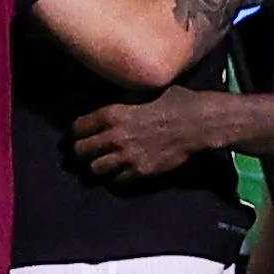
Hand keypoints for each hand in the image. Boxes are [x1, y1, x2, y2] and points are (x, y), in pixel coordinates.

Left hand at [74, 90, 229, 178]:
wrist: (197, 123)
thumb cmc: (173, 101)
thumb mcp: (141, 91)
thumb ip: (120, 100)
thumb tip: (106, 104)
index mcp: (112, 113)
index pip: (77, 128)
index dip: (75, 132)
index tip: (78, 134)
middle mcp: (115, 136)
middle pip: (81, 151)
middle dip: (80, 151)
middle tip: (85, 152)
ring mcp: (127, 156)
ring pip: (95, 169)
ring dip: (96, 167)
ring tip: (100, 164)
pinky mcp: (141, 171)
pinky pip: (117, 182)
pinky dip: (115, 179)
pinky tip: (118, 173)